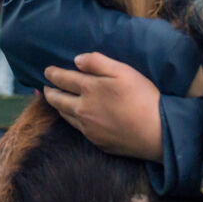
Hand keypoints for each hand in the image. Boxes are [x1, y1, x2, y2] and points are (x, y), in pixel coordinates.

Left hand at [43, 53, 161, 160]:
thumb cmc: (142, 97)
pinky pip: (78, 128)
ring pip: (65, 115)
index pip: (62, 79)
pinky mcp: (96, 142)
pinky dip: (72, 119)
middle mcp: (83, 110)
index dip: (52, 74)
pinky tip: (76, 117)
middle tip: (45, 87)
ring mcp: (88, 128)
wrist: (157, 132)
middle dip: (49, 92)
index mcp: (89, 89)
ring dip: (58, 106)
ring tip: (56, 100)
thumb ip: (98, 62)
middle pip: (57, 100)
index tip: (46, 71)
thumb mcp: (123, 71)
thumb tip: (76, 60)